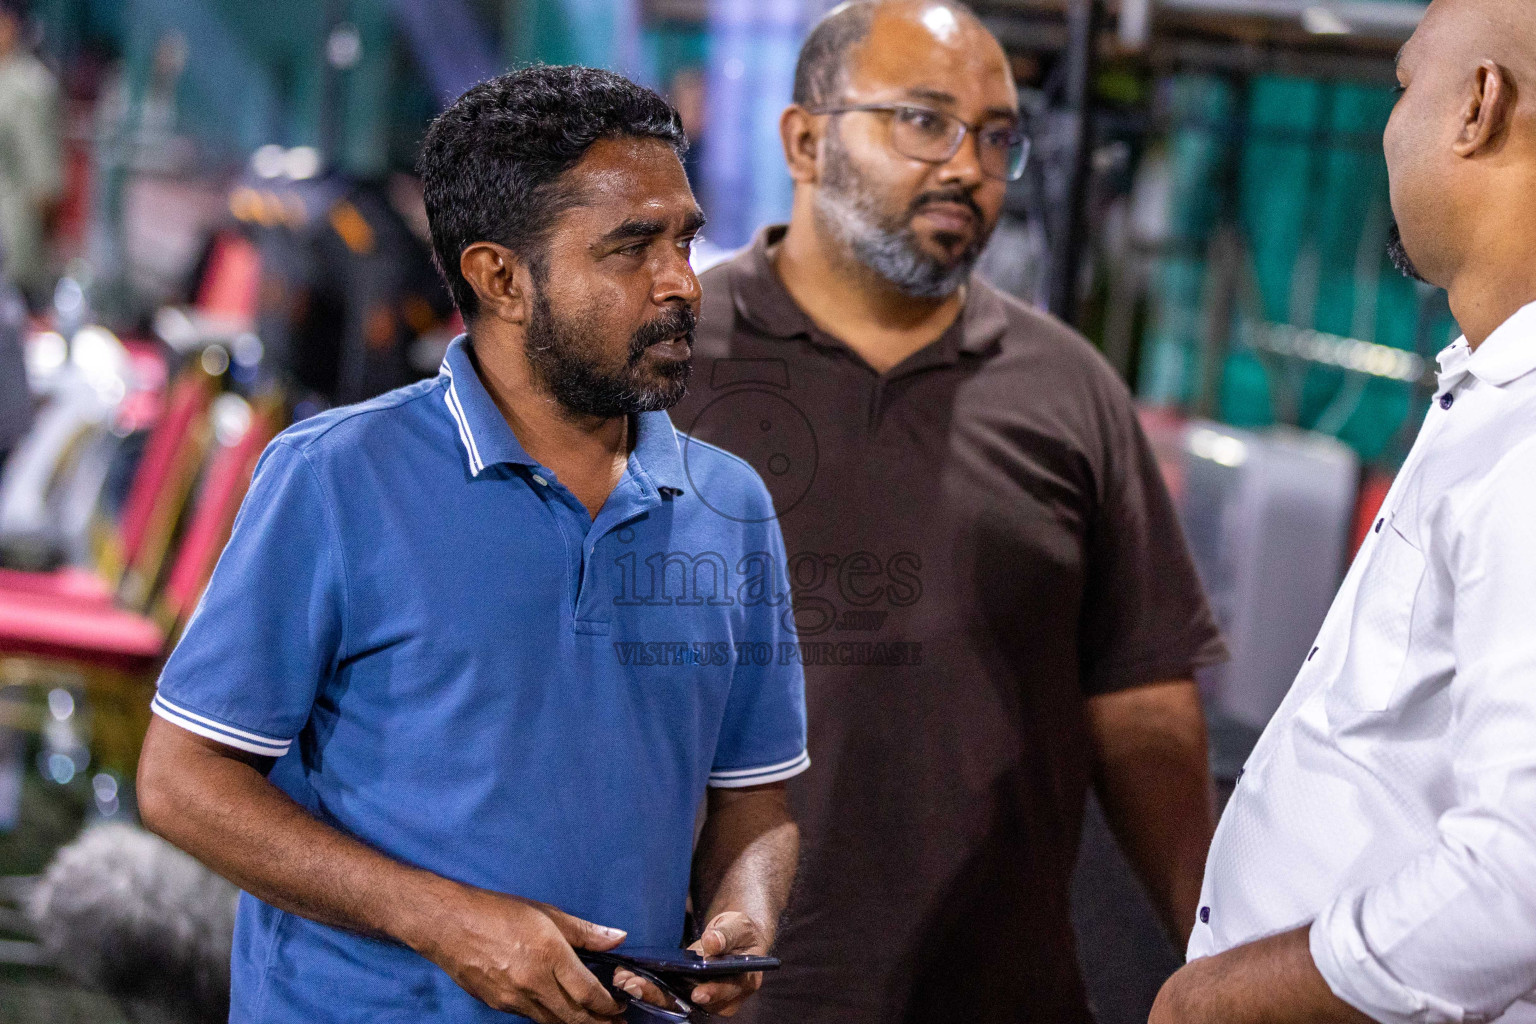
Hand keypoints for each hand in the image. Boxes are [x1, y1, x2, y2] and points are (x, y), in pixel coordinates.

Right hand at [416, 884, 626, 1023]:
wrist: (448, 924)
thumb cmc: (497, 912)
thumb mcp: (547, 913)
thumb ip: (585, 931)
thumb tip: (618, 938)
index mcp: (549, 955)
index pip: (588, 993)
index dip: (608, 1005)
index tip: (620, 1006)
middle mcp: (532, 982)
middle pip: (573, 1016)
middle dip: (598, 1023)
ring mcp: (514, 998)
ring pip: (552, 1022)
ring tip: (592, 1022)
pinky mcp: (499, 1005)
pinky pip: (531, 1017)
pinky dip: (549, 1018)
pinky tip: (559, 1013)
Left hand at [612, 911, 767, 1017]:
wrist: (732, 936)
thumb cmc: (739, 932)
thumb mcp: (738, 926)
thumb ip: (728, 934)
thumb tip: (712, 943)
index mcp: (741, 983)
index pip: (727, 993)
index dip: (713, 993)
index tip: (697, 993)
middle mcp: (720, 998)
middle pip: (691, 1003)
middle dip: (662, 996)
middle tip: (636, 985)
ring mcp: (700, 997)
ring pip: (674, 1002)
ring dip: (647, 993)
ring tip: (624, 980)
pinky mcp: (684, 991)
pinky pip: (664, 993)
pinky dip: (645, 985)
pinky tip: (626, 976)